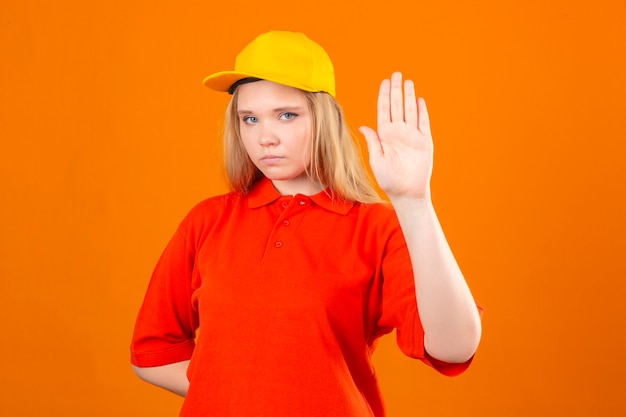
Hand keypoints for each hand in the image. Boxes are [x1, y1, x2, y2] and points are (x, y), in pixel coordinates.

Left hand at [359, 72, 433, 199]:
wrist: (407, 192)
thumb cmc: (389, 180)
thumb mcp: (376, 160)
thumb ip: (372, 141)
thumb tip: (363, 126)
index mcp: (385, 135)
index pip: (384, 110)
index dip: (384, 96)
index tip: (385, 82)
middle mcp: (398, 132)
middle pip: (397, 106)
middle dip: (396, 90)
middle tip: (396, 74)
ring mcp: (412, 136)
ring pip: (410, 110)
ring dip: (409, 96)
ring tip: (407, 82)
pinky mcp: (424, 141)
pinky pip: (423, 123)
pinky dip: (422, 111)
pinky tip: (419, 100)